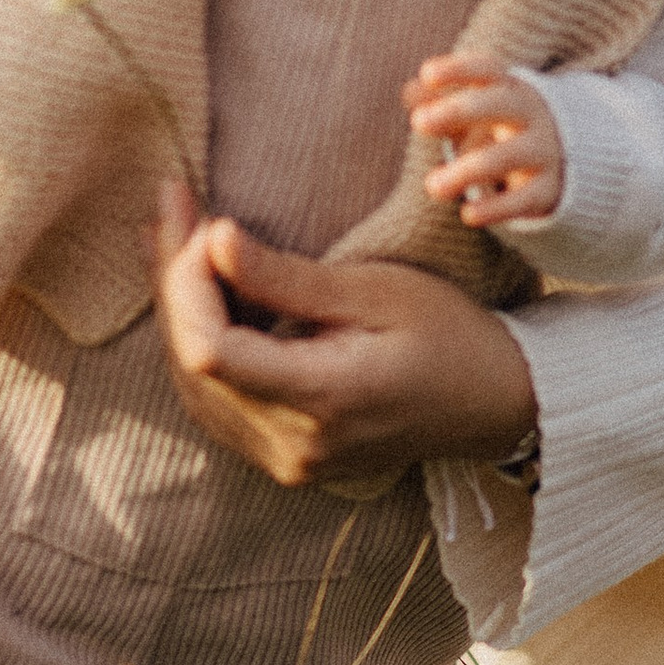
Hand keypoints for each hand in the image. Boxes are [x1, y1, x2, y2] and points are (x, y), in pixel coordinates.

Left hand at [150, 183, 537, 490]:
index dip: (186, 282)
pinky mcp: (285, 456)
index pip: (210, 351)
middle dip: (173, 280)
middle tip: (173, 204)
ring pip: (193, 386)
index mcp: (322, 400)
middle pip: (192, 364)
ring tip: (170, 234)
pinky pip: (217, 401)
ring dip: (178, 309)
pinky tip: (193, 290)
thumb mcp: (375, 291)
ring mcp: (287, 460)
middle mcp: (294, 444)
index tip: (201, 217)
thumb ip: (288, 277)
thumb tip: (213, 238)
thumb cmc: (447, 335)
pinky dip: (198, 342)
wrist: (494, 402)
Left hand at [407, 52, 564, 227]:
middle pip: (498, 104)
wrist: (566, 159)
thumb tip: (410, 90)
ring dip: (465, 170)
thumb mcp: (477, 110)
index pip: (487, 70)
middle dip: (458, 110)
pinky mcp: (546, 189)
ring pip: (505, 156)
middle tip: (418, 121)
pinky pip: (522, 199)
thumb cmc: (504, 127)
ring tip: (433, 186)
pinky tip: (468, 215)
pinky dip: (496, 209)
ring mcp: (541, 151)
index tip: (427, 74)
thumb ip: (443, 102)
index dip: (458, 70)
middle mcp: (530, 114)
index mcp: (510, 89)